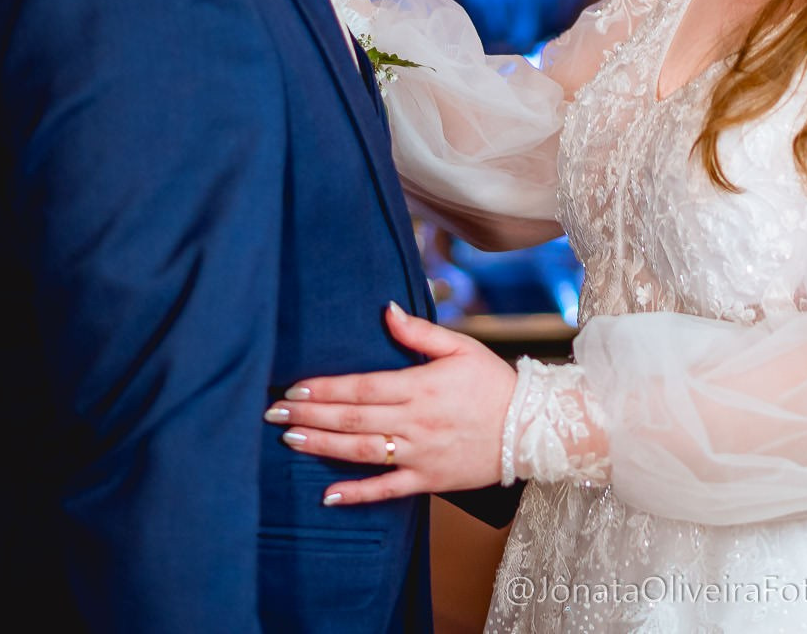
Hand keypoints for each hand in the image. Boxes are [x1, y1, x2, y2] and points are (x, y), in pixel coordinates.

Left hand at [268, 302, 515, 504]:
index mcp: (421, 386)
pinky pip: (388, 490)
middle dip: (309, 415)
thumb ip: (420, 331)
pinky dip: (357, 494)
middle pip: (353, 419)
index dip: (325, 388)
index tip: (294, 388)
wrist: (533, 428)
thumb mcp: (462, 347)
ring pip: (362, 452)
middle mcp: (416, 422)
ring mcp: (420, 454)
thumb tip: (385, 310)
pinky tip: (327, 495)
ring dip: (322, 446)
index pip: (362, 387)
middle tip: (272, 413)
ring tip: (289, 439)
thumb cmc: (495, 383)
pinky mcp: (428, 479)